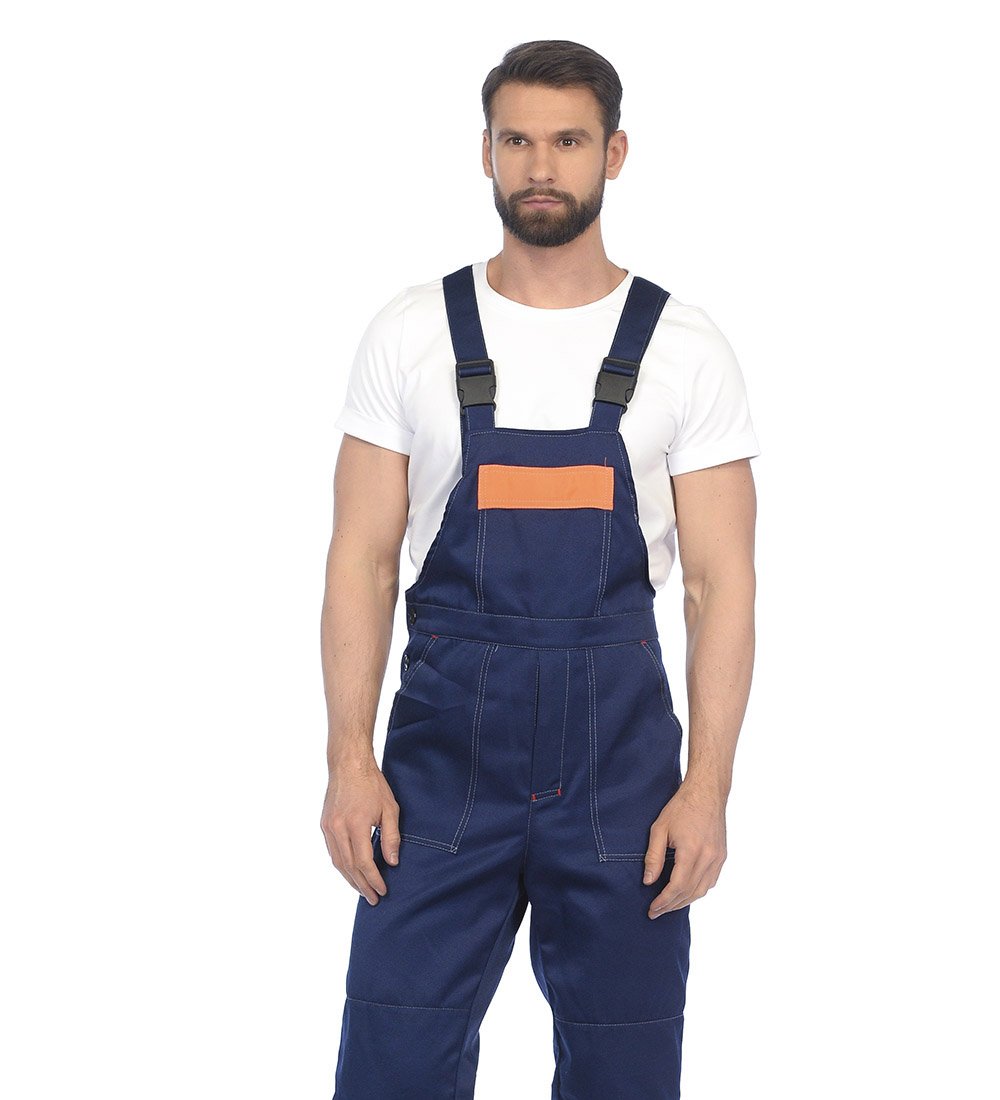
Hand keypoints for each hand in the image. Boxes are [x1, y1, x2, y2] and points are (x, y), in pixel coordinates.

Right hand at [320, 753, 401, 905]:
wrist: (348, 765)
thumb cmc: (372, 784)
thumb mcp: (390, 809)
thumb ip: (391, 837)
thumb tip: (392, 862)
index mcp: (356, 824)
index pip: (364, 862)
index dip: (373, 879)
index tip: (382, 890)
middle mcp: (338, 828)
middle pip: (349, 867)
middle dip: (362, 885)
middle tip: (373, 898)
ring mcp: (328, 827)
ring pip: (338, 862)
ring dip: (350, 879)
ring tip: (362, 890)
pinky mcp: (324, 825)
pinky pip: (333, 852)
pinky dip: (342, 865)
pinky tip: (351, 872)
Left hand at [643, 779, 726, 917]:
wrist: (706, 793)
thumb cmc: (681, 807)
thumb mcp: (659, 828)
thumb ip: (654, 857)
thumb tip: (648, 882)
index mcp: (691, 851)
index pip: (677, 887)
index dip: (664, 902)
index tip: (652, 910)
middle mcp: (708, 858)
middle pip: (690, 892)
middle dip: (671, 905)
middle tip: (656, 912)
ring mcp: (718, 858)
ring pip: (702, 890)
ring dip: (685, 901)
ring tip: (668, 905)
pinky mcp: (722, 856)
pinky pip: (710, 882)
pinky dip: (697, 891)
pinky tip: (685, 892)